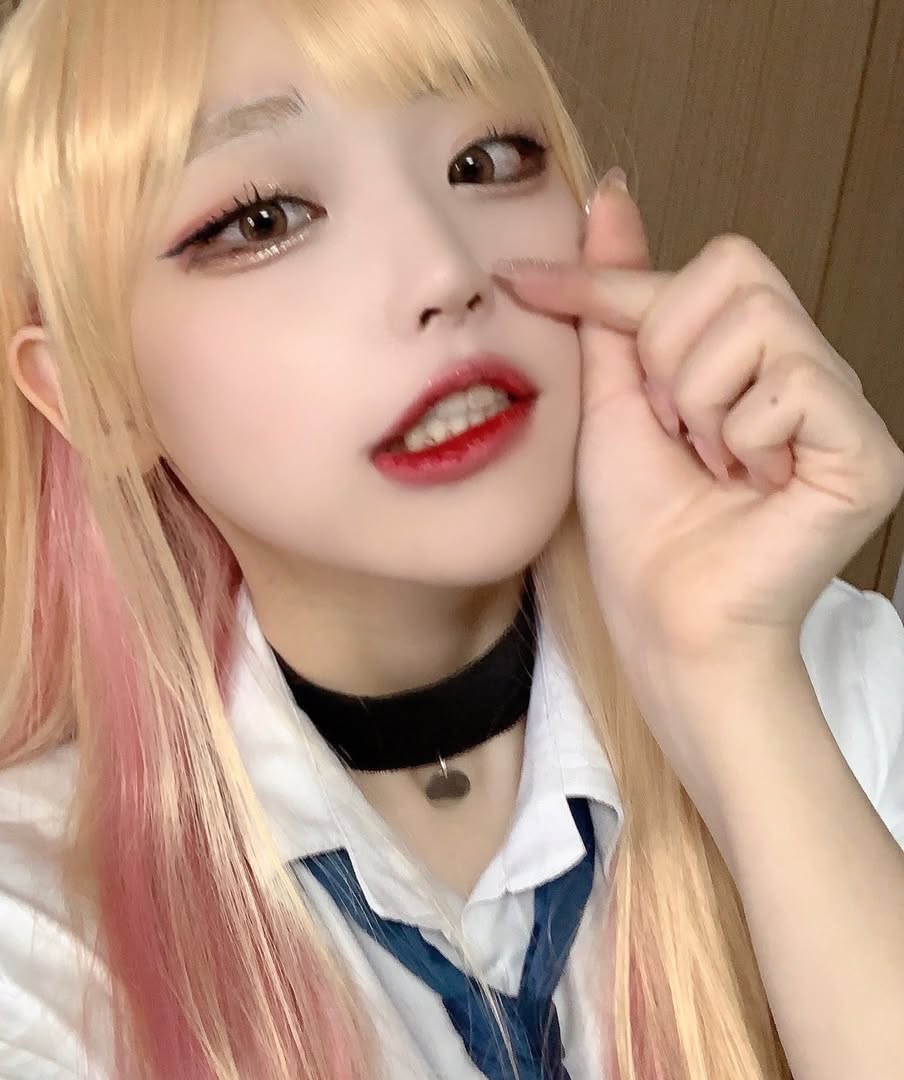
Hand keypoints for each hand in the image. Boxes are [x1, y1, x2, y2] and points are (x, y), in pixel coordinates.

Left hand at [493, 172, 903, 680]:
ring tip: (707, 463)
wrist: (663, 616)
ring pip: (759, 323)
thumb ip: (613, 302)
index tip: (525, 280)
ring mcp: (841, 408)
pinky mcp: (867, 451)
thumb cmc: (640, 525)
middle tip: (670, 428)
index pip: (695, 270)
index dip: (607, 279)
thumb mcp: (609, 397)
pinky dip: (742, 436)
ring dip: (698, 402)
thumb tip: (610, 196)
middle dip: (667, 355)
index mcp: (747, 357)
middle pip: (735, 272)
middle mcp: (803, 368)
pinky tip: (746, 484)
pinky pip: (794, 383)